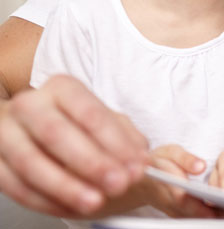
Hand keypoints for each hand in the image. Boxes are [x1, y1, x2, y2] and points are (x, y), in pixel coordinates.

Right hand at [0, 75, 148, 216]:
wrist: (37, 132)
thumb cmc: (77, 126)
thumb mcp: (106, 123)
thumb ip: (126, 139)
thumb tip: (140, 160)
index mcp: (62, 88)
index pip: (90, 113)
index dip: (115, 142)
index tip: (136, 166)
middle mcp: (30, 105)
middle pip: (56, 133)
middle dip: (91, 163)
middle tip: (118, 184)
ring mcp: (6, 132)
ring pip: (30, 162)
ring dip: (66, 186)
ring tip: (94, 201)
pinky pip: (14, 185)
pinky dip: (44, 200)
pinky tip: (69, 207)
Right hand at [140, 144, 218, 217]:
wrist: (140, 178)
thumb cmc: (158, 161)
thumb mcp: (169, 152)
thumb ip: (185, 159)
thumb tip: (201, 166)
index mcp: (167, 184)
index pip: (186, 199)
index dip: (205, 205)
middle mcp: (169, 202)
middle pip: (194, 213)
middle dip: (217, 215)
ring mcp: (172, 210)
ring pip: (195, 218)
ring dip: (215, 218)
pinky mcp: (177, 213)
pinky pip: (194, 218)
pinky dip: (210, 217)